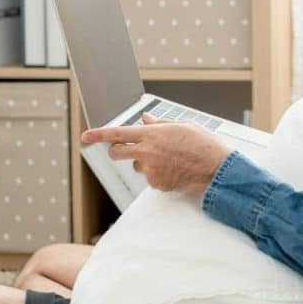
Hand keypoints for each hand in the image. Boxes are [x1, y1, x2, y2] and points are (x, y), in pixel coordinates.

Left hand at [81, 114, 231, 195]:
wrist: (217, 168)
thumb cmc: (204, 144)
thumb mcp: (183, 126)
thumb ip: (159, 123)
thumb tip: (145, 120)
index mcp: (153, 134)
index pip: (118, 133)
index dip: (98, 134)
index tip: (85, 136)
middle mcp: (148, 151)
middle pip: (117, 153)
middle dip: (117, 151)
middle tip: (127, 150)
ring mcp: (151, 169)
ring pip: (137, 166)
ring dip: (147, 163)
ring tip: (171, 160)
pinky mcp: (157, 184)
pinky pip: (151, 178)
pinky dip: (160, 175)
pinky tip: (176, 170)